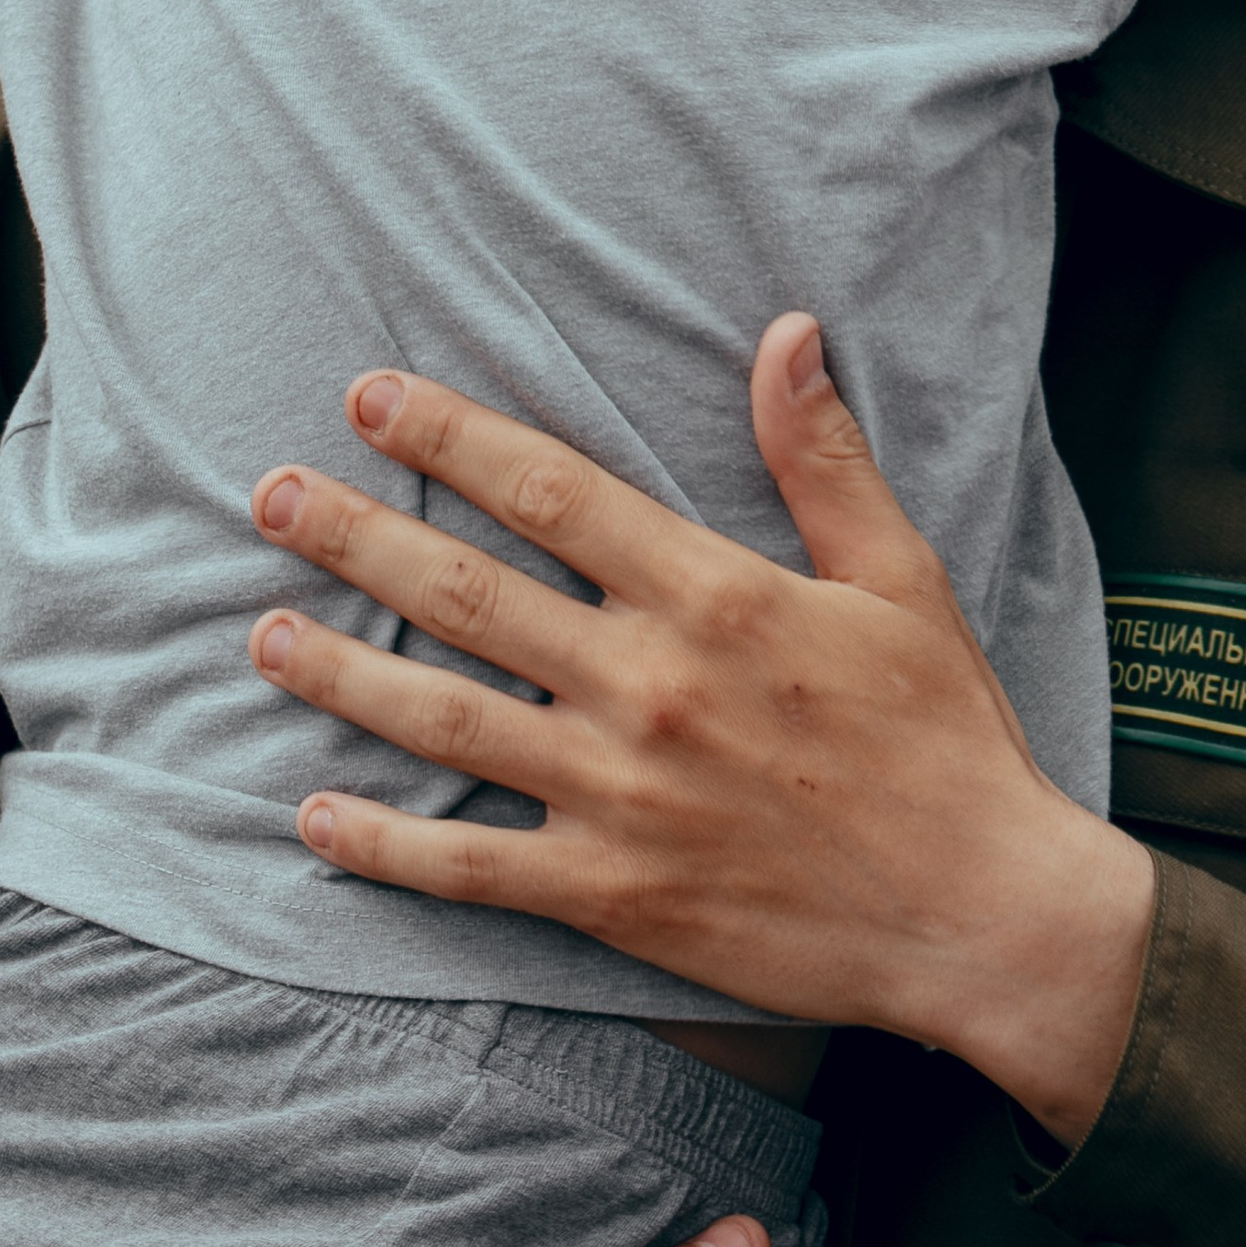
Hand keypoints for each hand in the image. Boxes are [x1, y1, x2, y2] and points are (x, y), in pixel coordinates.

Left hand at [247, 316, 1155, 1145]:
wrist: (984, 913)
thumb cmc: (946, 740)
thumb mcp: (899, 578)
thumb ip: (821, 457)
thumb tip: (784, 333)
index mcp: (713, 597)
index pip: (549, 490)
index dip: (450, 437)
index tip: (370, 398)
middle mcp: (649, 688)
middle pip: (467, 595)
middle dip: (356, 538)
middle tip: (270, 496)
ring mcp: (620, 797)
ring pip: (445, 722)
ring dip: (343, 675)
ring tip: (261, 633)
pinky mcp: (614, 895)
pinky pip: (473, 868)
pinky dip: (386, 848)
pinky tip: (314, 816)